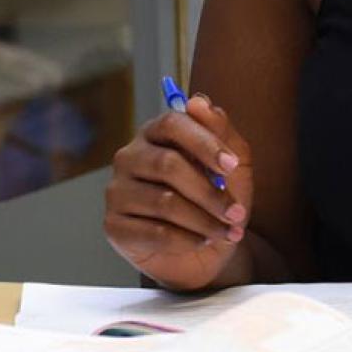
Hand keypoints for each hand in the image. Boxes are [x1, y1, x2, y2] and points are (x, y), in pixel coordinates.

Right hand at [104, 94, 253, 290]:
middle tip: (236, 213)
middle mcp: (130, 157)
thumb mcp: (233, 164)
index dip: (204, 143)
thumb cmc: (217, 198)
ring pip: (164, 203)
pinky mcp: (114, 226)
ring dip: (204, 221)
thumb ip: (221, 131)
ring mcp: (117, 191)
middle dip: (209, 192)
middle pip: (168, 165)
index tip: (232, 165)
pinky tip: (203, 241)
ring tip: (227, 231)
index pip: (172, 123)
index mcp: (156, 133)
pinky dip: (187, 239)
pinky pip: (154, 232)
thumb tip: (198, 101)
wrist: (206, 250)